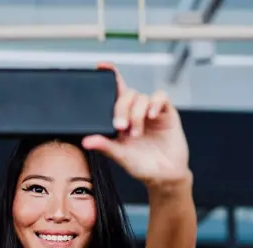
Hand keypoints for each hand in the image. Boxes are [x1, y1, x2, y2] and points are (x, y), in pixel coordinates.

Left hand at [82, 62, 189, 187]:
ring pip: (142, 97)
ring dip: (137, 113)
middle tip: (121, 126)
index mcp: (121, 119)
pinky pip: (161, 97)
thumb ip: (105, 146)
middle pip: (126, 94)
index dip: (109, 77)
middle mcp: (135, 112)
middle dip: (121, 108)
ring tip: (136, 133)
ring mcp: (151, 111)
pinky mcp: (166, 112)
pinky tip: (151, 116)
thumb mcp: (120, 156)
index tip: (100, 66)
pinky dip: (155, 103)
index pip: (113, 93)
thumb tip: (86, 141)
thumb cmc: (142, 166)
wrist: (165, 176)